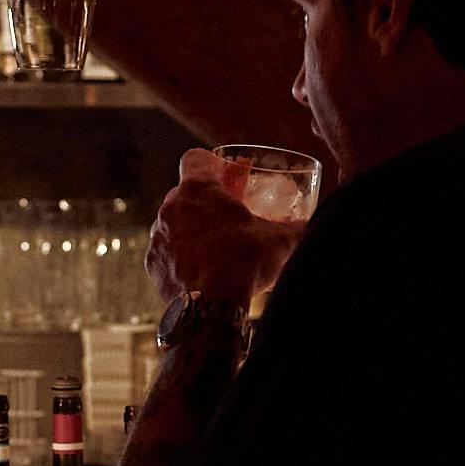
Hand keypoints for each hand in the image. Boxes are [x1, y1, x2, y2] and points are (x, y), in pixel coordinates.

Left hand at [149, 150, 300, 306]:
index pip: (195, 158)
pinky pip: (167, 254)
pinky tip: (201, 273)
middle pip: (184, 193)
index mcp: (198, 190)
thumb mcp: (279, 241)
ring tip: (214, 249)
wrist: (212, 307)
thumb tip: (312, 227)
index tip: (222, 173)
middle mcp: (170, 207)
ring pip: (174, 224)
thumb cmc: (244, 263)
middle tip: (225, 217)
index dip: (209, 162)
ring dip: (191, 231)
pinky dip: (181, 259)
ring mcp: (158, 237)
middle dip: (203, 202)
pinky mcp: (153, 265)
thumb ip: (296, 228)